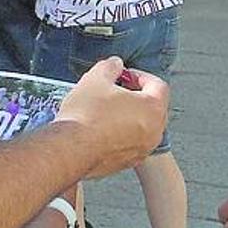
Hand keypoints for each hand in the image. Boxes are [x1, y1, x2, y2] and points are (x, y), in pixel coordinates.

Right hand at [53, 57, 168, 178]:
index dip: (139, 75)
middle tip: (116, 89)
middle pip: (153, 106)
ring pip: (142, 126)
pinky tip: (101, 127)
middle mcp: (154, 132)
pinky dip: (121, 133)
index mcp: (153, 108)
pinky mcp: (127, 162)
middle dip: (136, 95)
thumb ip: (111, 66)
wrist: (70, 150)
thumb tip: (115, 65)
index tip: (124, 74)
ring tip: (107, 108)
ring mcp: (141, 150)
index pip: (157, 85)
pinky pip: (130, 142)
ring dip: (129, 115)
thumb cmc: (85, 117)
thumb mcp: (96, 78)